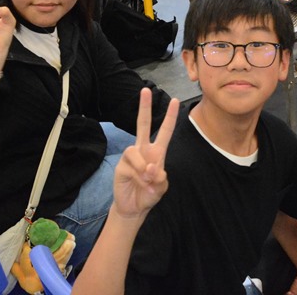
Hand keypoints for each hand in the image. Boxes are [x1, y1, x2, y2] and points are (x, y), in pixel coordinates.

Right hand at [112, 88, 178, 218]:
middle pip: (142, 124)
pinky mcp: (121, 165)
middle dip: (144, 107)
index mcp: (157, 152)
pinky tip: (139, 182)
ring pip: (135, 150)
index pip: (165, 131)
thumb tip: (151, 167)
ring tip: (147, 180)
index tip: (175, 101)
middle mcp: (143, 150)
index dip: (170, 117)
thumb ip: (160, 177)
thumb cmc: (149, 194)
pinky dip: (138, 174)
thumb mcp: (161, 187)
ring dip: (144, 167)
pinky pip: (130, 164)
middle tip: (145, 90)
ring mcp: (131, 156)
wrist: (134, 207)